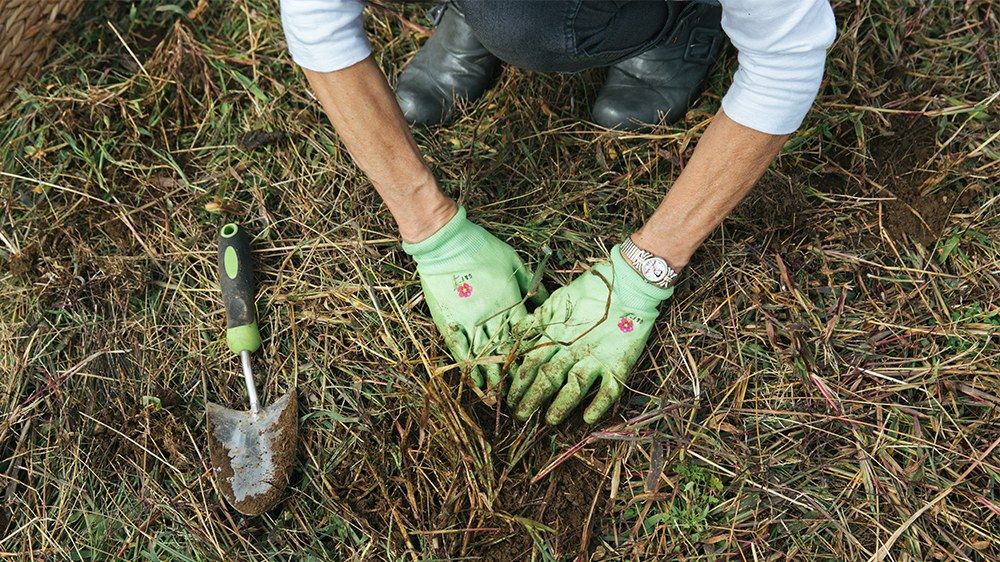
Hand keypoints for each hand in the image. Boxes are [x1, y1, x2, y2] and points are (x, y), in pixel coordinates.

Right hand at [404, 206, 544, 387]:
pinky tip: (474, 383)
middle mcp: (492, 317)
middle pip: (506, 353)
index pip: (526, 337)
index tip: (537, 373)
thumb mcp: (514, 260)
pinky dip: (468, 369)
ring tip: (496, 399)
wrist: (446, 243)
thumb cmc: (482, 247)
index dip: (530, 357)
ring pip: (483, 358)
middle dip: (512, 377)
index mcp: (510, 302)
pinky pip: (461, 351)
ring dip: (490, 380)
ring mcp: (469, 321)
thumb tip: (547, 301)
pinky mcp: (450, 322)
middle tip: (519, 397)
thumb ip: (531, 284)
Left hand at [507, 245, 673, 423]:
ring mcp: (596, 357)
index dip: (518, 383)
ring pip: (574, 386)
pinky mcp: (618, 362)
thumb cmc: (590, 291)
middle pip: (547, 378)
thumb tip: (514, 335)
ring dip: (561, 405)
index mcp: (555, 335)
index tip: (509, 400)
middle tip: (520, 416)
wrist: (628, 284)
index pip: (531, 363)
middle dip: (531, 398)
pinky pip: (609, 389)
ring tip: (550, 421)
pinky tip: (588, 419)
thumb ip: (536, 321)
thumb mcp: (556, 301)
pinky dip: (599, 405)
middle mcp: (572, 349)